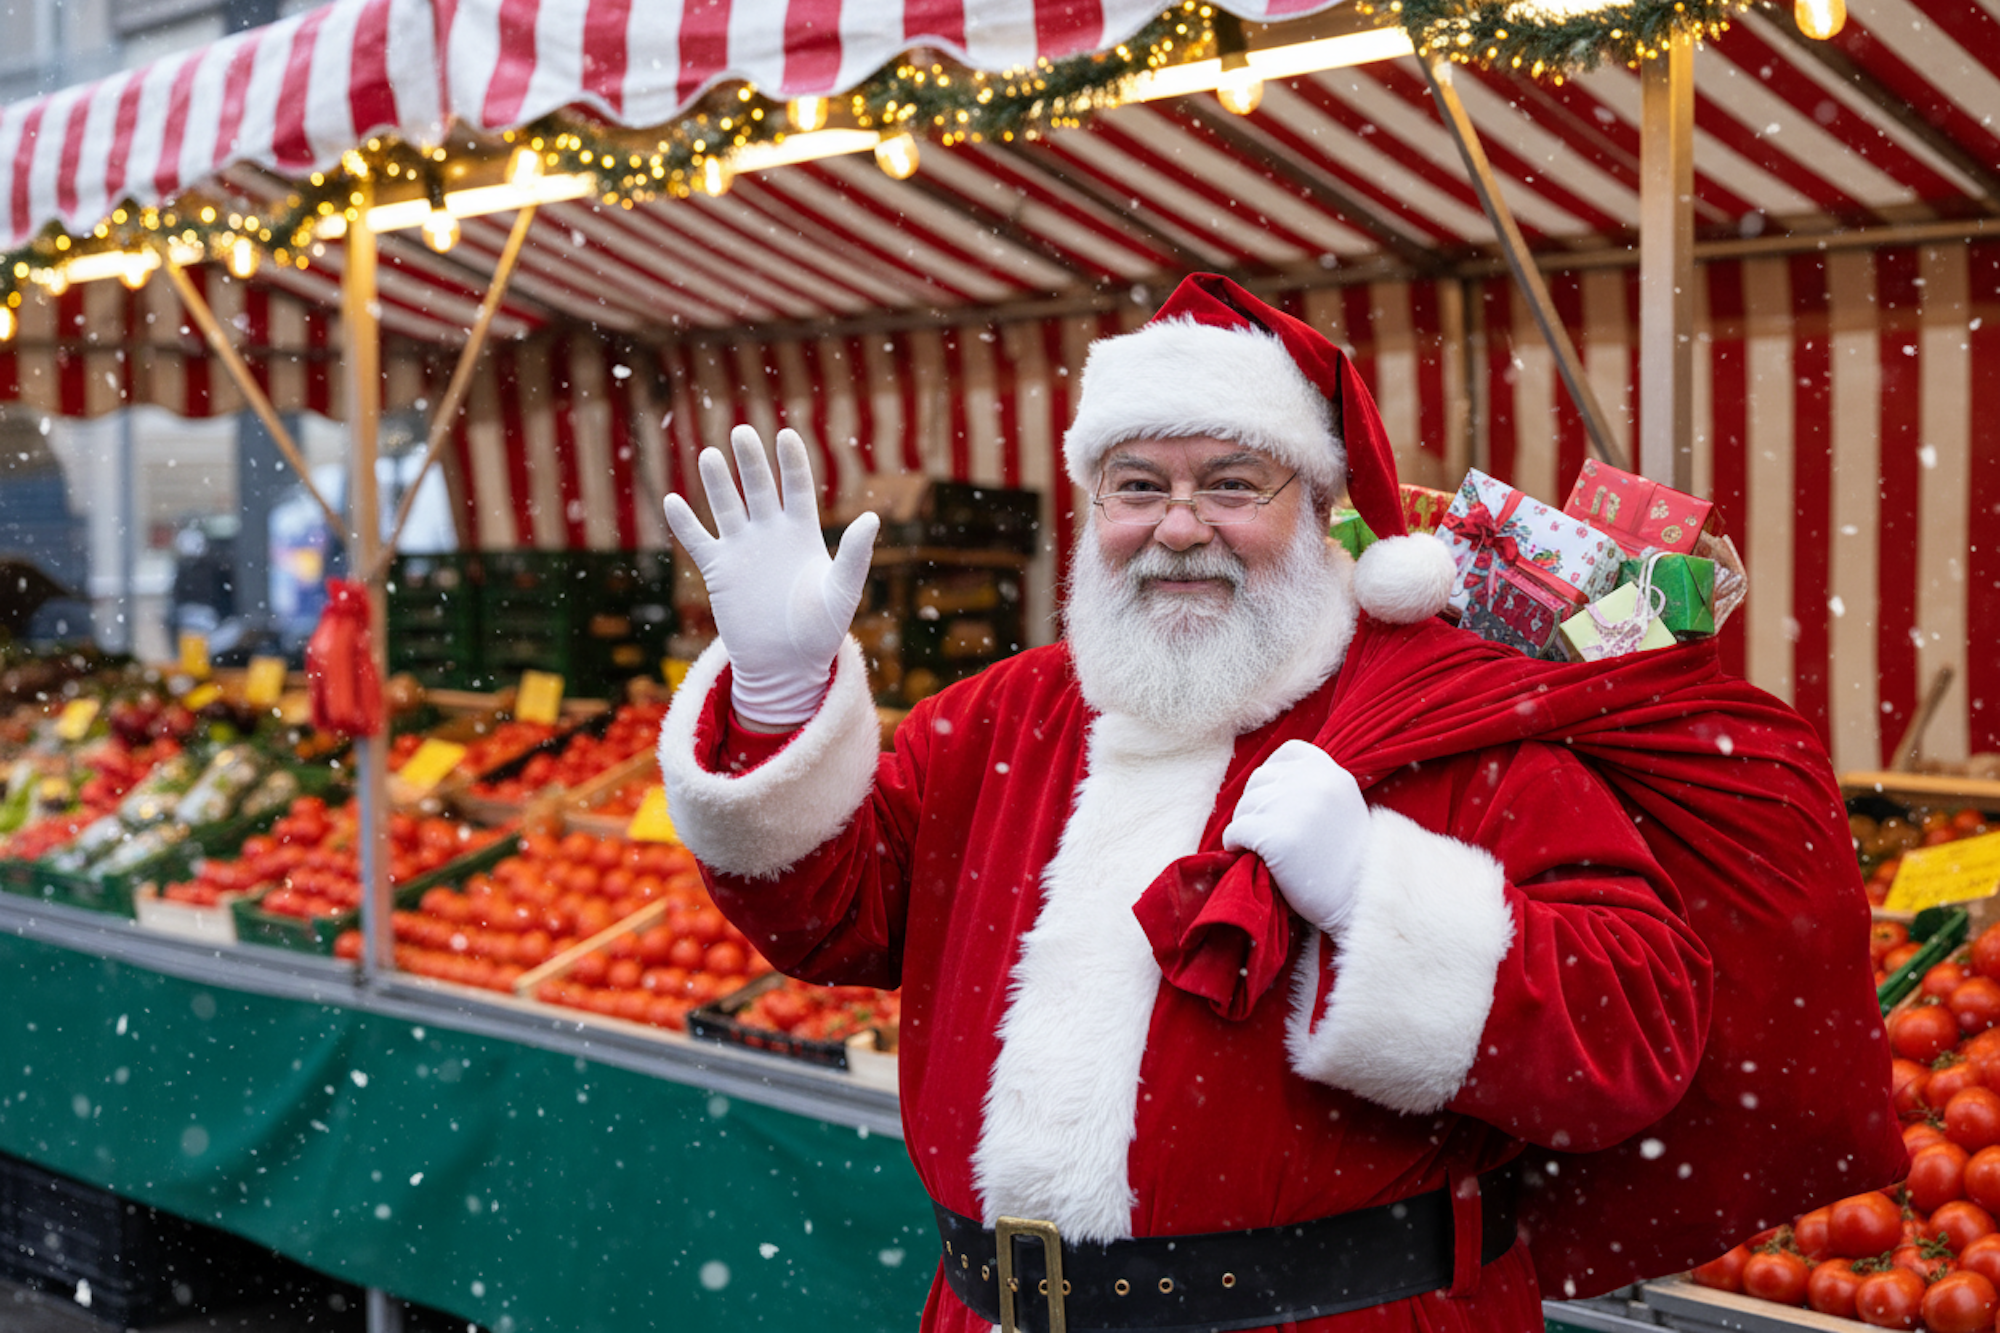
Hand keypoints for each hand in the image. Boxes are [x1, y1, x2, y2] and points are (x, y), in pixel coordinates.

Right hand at [663, 426, 878, 726]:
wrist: (786, 665)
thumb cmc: (821, 631)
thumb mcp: (842, 592)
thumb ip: (854, 555)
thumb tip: (871, 518)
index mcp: (803, 533)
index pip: (797, 486)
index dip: (791, 461)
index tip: (785, 435)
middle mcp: (771, 533)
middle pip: (760, 487)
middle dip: (751, 461)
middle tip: (742, 432)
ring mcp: (743, 549)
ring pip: (726, 506)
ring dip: (717, 483)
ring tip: (710, 456)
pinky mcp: (719, 570)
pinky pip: (698, 540)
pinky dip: (685, 522)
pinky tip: (672, 500)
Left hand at [1222, 740, 1372, 935]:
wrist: (1359, 900)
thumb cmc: (1346, 860)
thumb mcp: (1341, 806)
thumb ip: (1312, 787)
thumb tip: (1265, 783)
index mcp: (1332, 773)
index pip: (1287, 754)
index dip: (1273, 776)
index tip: (1273, 800)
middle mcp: (1314, 782)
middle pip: (1260, 779)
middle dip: (1256, 805)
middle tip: (1265, 832)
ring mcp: (1295, 807)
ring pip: (1245, 805)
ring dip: (1245, 826)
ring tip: (1260, 847)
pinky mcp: (1276, 835)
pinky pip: (1236, 831)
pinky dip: (1235, 845)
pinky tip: (1250, 857)